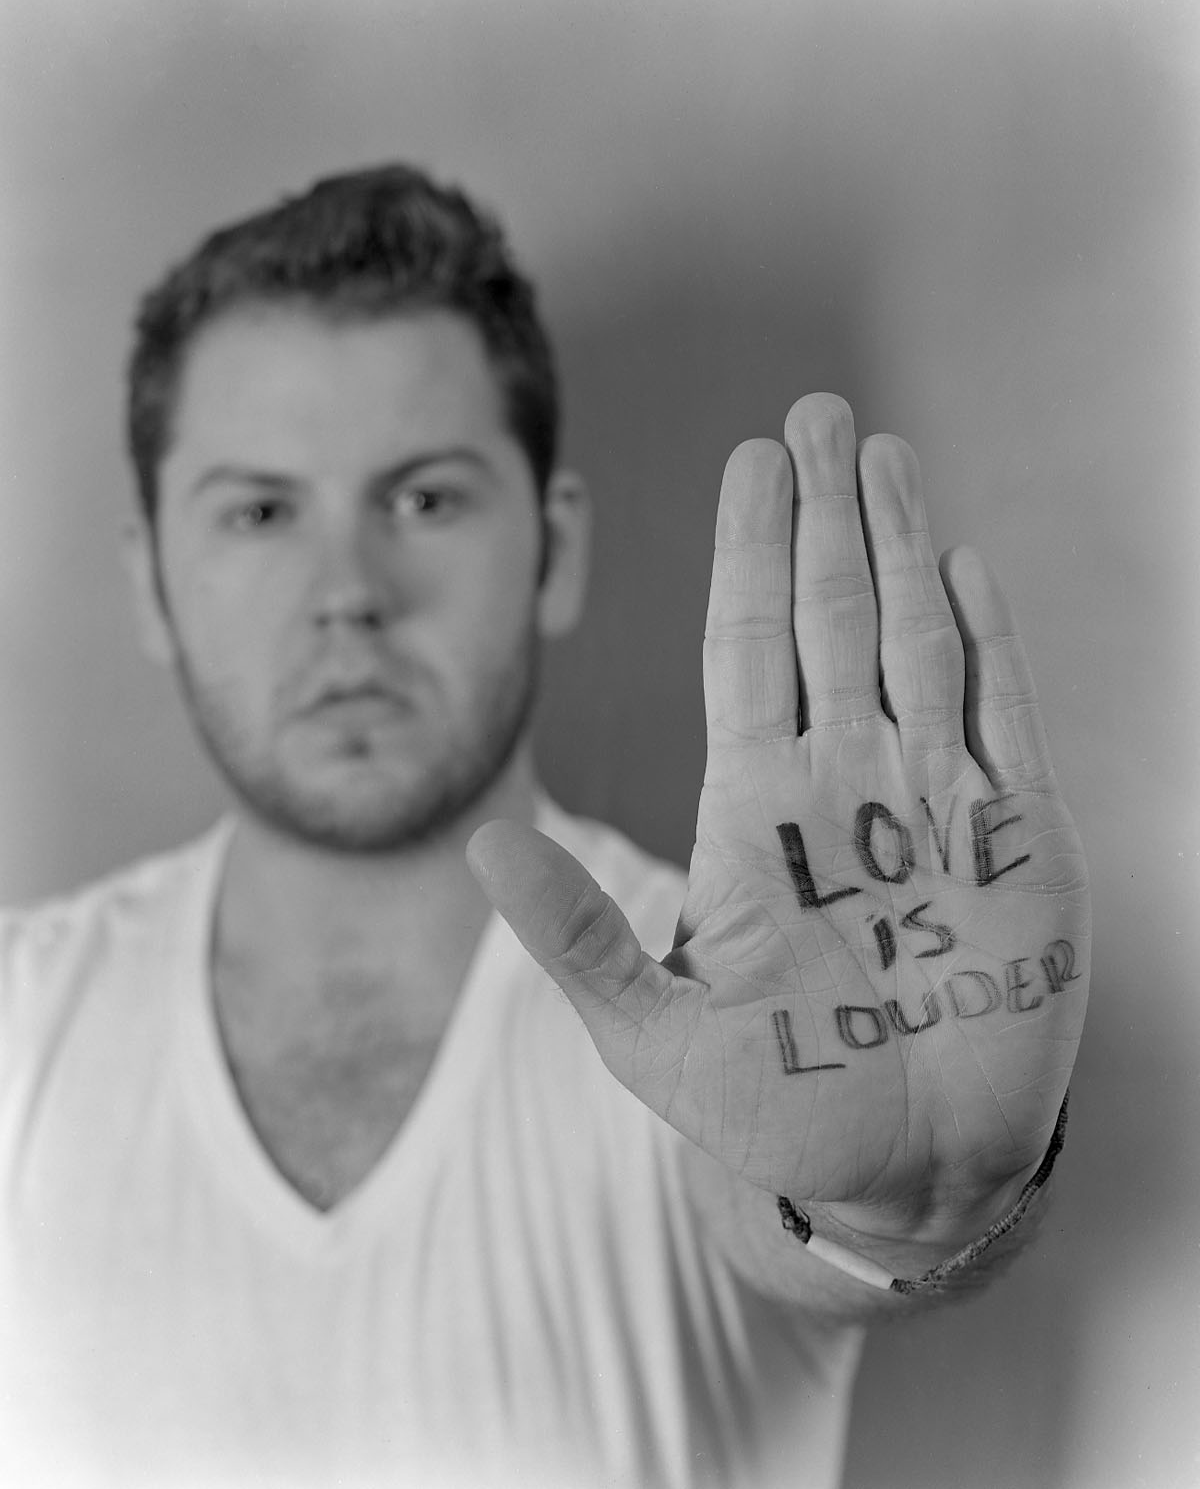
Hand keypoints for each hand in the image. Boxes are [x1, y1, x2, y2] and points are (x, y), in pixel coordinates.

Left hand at [469, 394, 1088, 1255]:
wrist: (905, 1177)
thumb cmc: (776, 1113)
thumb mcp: (653, 1036)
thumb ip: (578, 937)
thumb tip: (478, 847)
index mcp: (752, 813)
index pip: (748, 651)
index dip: (750, 555)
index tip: (750, 466)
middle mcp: (842, 786)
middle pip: (830, 619)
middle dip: (823, 515)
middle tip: (816, 412)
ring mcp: (934, 804)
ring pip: (915, 643)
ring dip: (899, 547)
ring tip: (883, 457)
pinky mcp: (1020, 843)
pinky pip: (1005, 718)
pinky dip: (990, 641)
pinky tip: (963, 566)